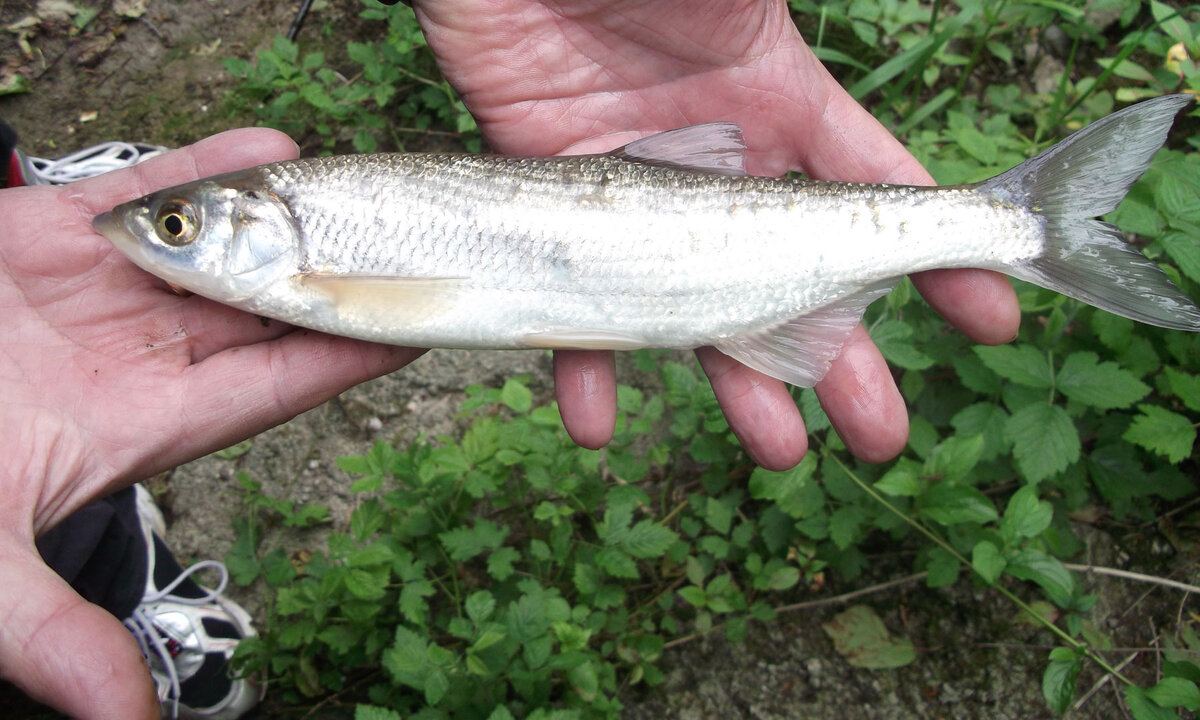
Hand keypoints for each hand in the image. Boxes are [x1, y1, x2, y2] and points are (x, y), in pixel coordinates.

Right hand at [0, 129, 422, 718]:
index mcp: (144, 422)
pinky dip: (205, 165)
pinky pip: (145, 190)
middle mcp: (140, 353)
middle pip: (267, 309)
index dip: (344, 356)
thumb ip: (55, 631)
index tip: (415, 328)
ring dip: (289, 216)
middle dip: (336, 277)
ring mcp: (103, 289)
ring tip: (361, 189)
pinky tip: (269, 148)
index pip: (275, 387)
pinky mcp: (54, 233)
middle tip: (413, 245)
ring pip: (222, 244)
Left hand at [412, 0, 1020, 466]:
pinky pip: (571, 306)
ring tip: (780, 453)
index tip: (985, 319)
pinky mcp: (553, 208)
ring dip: (736, 385)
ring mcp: (634, 193)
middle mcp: (714, 163)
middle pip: (790, 278)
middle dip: (843, 357)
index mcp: (776, 102)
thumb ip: (797, 40)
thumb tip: (906, 71)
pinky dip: (584, 367)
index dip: (933, 258)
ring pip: (693, 310)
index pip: (873, 195)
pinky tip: (598, 424)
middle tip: (882, 434)